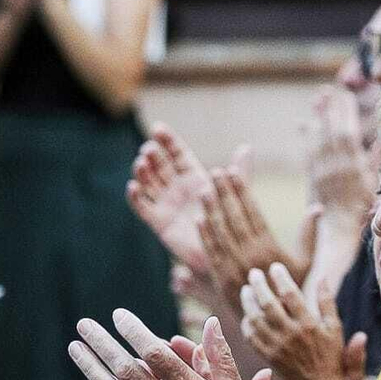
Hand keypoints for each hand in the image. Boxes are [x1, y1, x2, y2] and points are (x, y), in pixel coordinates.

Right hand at [127, 124, 236, 271]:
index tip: (158, 128)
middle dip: (153, 155)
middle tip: (149, 149)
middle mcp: (177, 188)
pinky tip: (134, 187)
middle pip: (160, 165)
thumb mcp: (234, 194)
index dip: (167, 140)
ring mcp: (166, 203)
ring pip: (149, 183)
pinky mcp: (159, 222)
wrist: (223, 252)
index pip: (177, 153)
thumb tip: (246, 147)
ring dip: (143, 172)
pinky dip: (136, 197)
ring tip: (141, 163)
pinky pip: (143, 208)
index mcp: (194, 177)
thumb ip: (239, 172)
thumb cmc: (230, 222)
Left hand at [199, 167, 316, 308]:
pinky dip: (205, 235)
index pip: (252, 212)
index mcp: (269, 248)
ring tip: (206, 189)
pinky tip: (200, 219)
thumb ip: (309, 235)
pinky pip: (211, 252)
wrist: (276, 324)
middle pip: (233, 218)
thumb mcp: (306, 263)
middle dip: (224, 193)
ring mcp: (233, 268)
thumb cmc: (292, 290)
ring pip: (219, 233)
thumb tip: (317, 207)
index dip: (241, 191)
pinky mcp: (221, 279)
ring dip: (211, 210)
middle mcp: (249, 256)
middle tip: (216, 173)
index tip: (234, 172)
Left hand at [240, 263, 365, 379]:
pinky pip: (251, 337)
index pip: (291, 295)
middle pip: (268, 304)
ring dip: (248, 303)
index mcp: (309, 325)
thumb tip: (323, 277)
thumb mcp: (335, 329)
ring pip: (256, 319)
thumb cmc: (331, 357)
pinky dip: (247, 324)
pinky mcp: (268, 357)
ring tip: (246, 290)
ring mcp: (277, 347)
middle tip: (254, 273)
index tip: (275, 266)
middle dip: (259, 286)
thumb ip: (328, 303)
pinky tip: (247, 315)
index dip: (281, 278)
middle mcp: (291, 335)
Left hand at [304, 88, 376, 219]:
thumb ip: (374, 160)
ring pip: (319, 137)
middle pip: (332, 130)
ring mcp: (322, 168)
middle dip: (330, 108)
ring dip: (318, 117)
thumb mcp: (372, 182)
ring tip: (316, 99)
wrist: (339, 225)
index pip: (349, 131)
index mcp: (353, 163)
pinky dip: (307, 135)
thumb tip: (378, 142)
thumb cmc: (361, 205)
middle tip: (328, 90)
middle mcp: (336, 163)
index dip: (346, 112)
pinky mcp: (312, 174)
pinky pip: (309, 150)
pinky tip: (305, 124)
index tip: (345, 95)